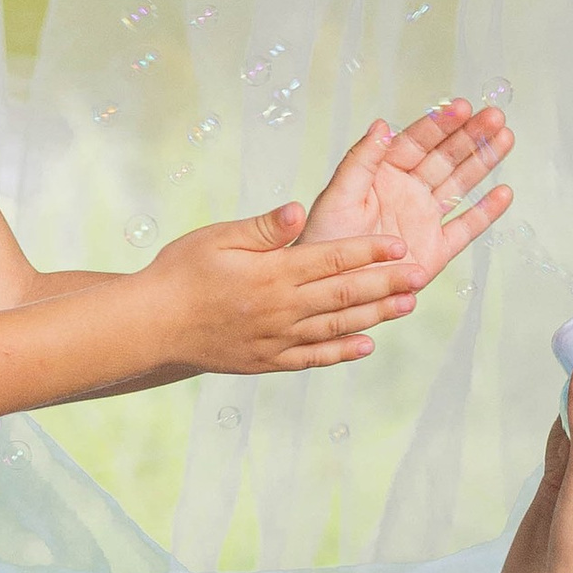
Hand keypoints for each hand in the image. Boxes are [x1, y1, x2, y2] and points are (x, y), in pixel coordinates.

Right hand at [133, 199, 418, 375]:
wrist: (151, 326)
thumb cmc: (180, 272)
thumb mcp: (218, 238)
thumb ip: (263, 228)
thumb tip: (299, 211)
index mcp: (272, 274)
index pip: (331, 259)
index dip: (369, 251)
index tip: (399, 245)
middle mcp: (281, 309)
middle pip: (344, 294)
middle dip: (386, 283)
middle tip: (420, 275)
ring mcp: (276, 340)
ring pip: (336, 327)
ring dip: (375, 316)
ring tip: (406, 306)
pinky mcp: (267, 361)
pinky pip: (313, 358)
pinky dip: (342, 352)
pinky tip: (366, 345)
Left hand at [302, 97, 513, 291]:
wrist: (328, 290)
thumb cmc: (323, 241)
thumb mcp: (336, 197)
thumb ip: (360, 161)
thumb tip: (381, 125)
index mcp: (383, 174)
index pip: (417, 142)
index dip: (440, 124)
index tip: (462, 107)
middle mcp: (408, 191)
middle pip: (445, 158)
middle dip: (471, 137)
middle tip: (494, 117)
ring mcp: (424, 219)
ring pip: (460, 185)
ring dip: (483, 162)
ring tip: (506, 138)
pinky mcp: (436, 250)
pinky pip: (465, 228)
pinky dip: (485, 212)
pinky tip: (504, 193)